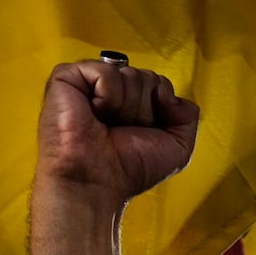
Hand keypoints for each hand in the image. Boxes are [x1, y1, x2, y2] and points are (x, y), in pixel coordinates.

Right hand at [36, 60, 199, 207]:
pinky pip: (106, 72)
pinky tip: (95, 113)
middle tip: (120, 131)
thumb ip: (188, 115)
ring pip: (130, 74)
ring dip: (127, 109)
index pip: (160, 83)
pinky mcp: (67, 77)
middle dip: (143, 110)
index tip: (142, 132)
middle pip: (148, 78)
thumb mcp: (178, 146)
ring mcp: (89, 81)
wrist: (99, 183)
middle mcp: (111, 88)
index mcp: (131, 99)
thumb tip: (165, 90)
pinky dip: (109, 97)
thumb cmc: (131, 168)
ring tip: (106, 125)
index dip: (160, 109)